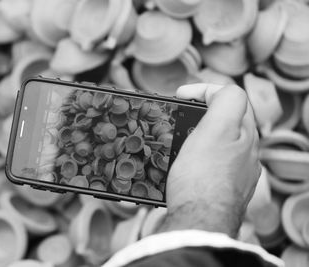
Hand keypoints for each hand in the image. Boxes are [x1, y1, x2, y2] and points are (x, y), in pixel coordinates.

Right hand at [160, 84, 260, 236]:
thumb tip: (217, 92)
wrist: (197, 221)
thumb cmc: (203, 177)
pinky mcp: (219, 189)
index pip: (231, 96)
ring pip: (213, 142)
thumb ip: (226, 100)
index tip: (179, 96)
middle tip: (176, 117)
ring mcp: (233, 173)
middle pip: (222, 119)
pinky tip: (180, 164)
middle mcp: (245, 153)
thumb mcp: (217, 128)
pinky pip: (207, 164)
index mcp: (246, 134)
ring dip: (193, 136)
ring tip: (174, 140)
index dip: (203, 89)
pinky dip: (192, 158)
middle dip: (198, 113)